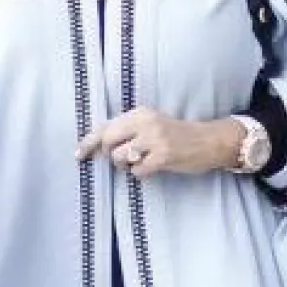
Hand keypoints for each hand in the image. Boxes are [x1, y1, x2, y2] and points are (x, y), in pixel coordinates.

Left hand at [76, 109, 241, 178]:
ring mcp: (154, 139)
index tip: (78, 155)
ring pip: (120, 157)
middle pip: (108, 141)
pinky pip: (137, 170)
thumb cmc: (175, 135)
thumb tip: (97, 147)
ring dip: (126, 165)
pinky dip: (140, 173)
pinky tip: (151, 168)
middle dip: (110, 155)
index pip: (106, 126)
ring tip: (140, 162)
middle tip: (124, 160)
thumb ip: (126, 132)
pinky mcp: (163, 155)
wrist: (208, 141)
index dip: (88, 142)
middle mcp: (145, 122)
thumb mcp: (150, 125)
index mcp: (139, 113)